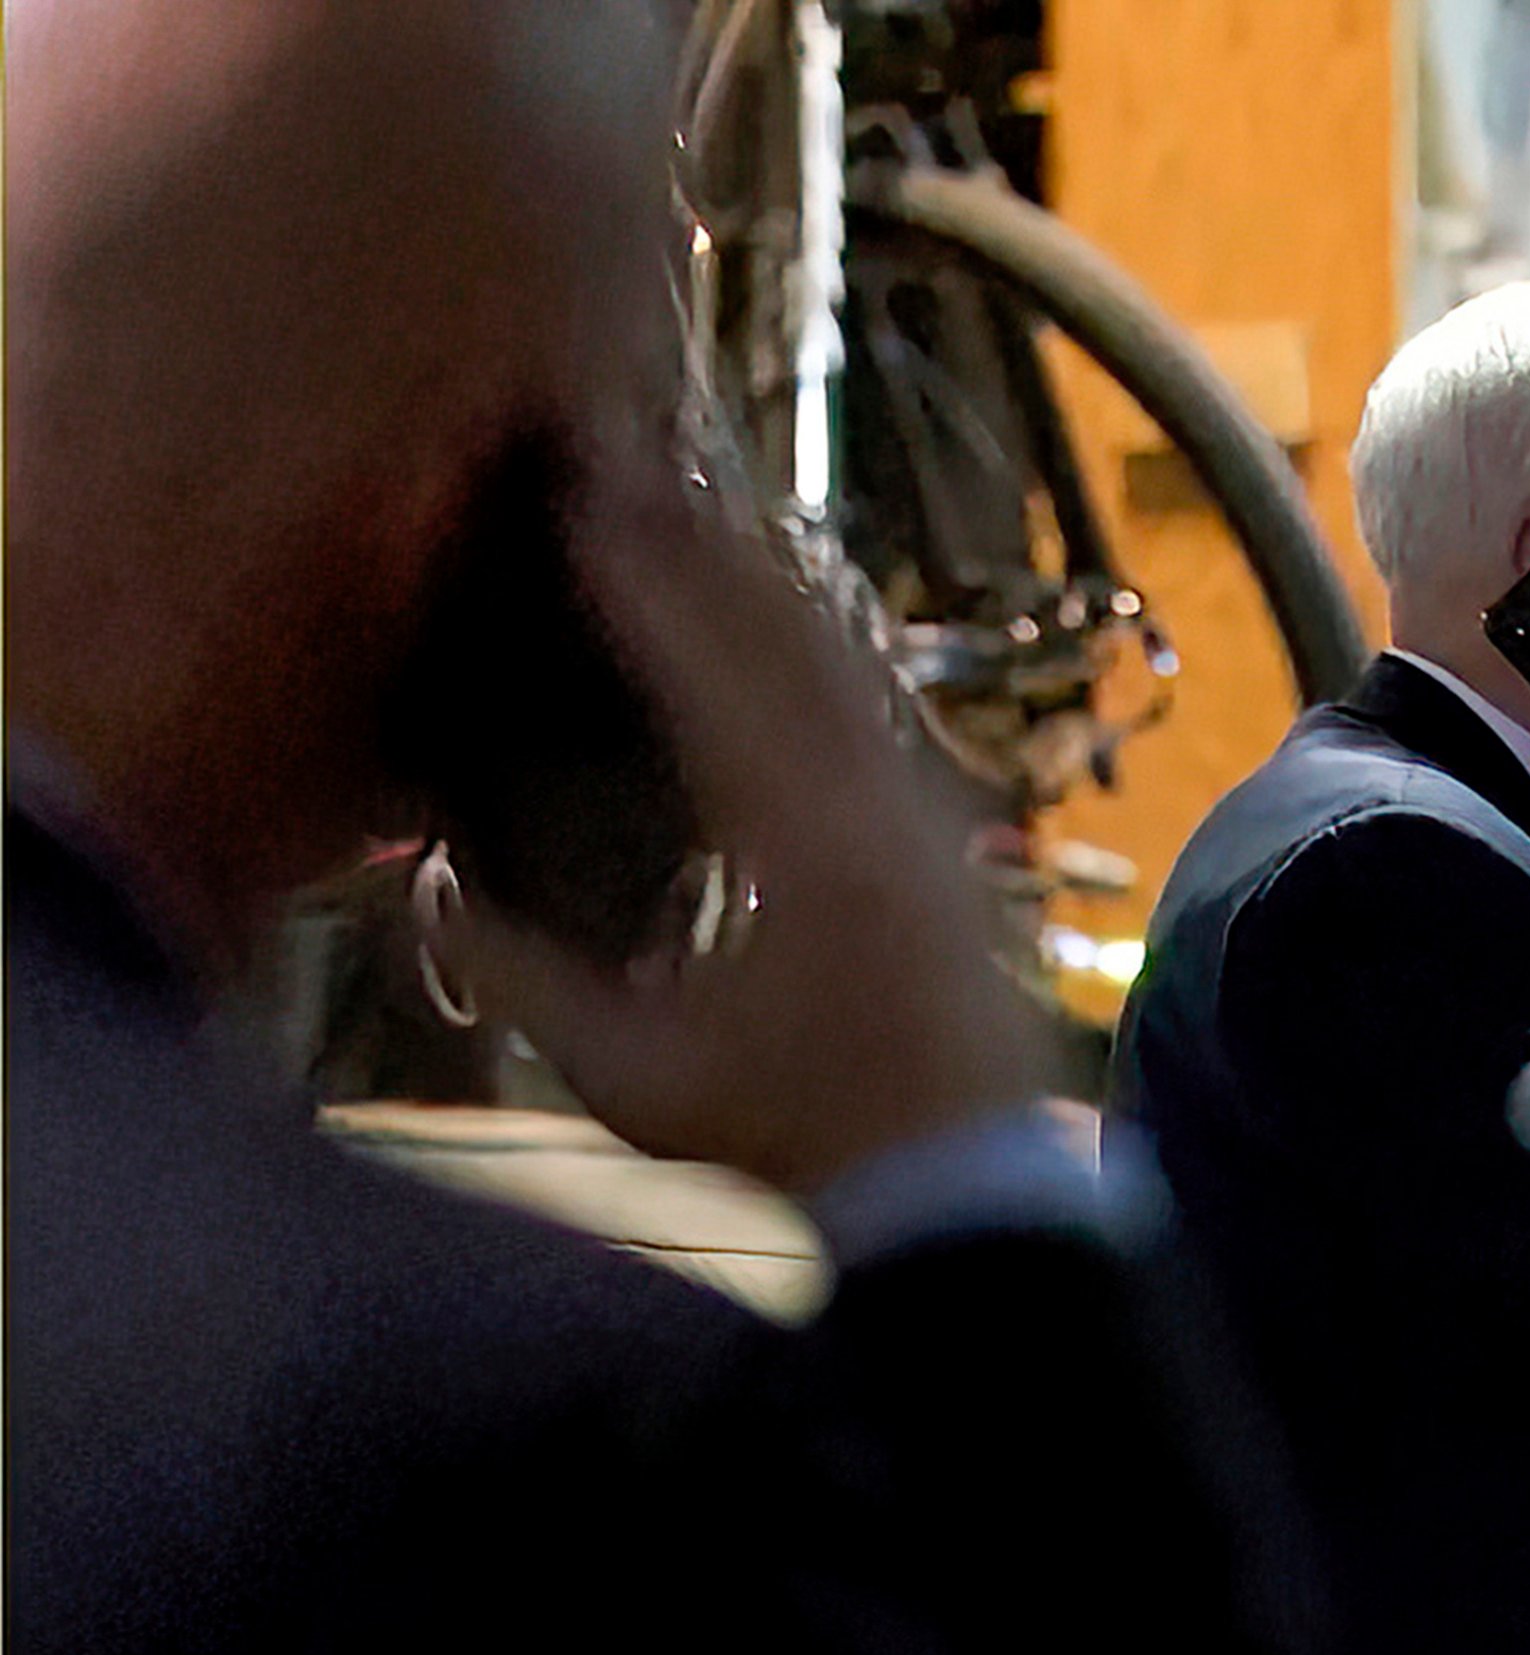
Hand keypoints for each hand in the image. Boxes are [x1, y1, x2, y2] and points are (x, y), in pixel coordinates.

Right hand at [436, 463, 1049, 1198]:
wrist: (971, 1187)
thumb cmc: (802, 1143)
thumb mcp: (639, 1080)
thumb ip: (529, 982)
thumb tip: (432, 890)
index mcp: (801, 847)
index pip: (711, 677)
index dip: (646, 583)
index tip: (589, 504)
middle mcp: (880, 809)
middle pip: (789, 640)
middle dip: (707, 550)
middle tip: (634, 465)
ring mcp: (932, 823)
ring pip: (846, 669)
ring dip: (768, 591)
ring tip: (699, 518)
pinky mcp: (954, 850)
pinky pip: (878, 719)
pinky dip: (823, 658)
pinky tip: (790, 636)